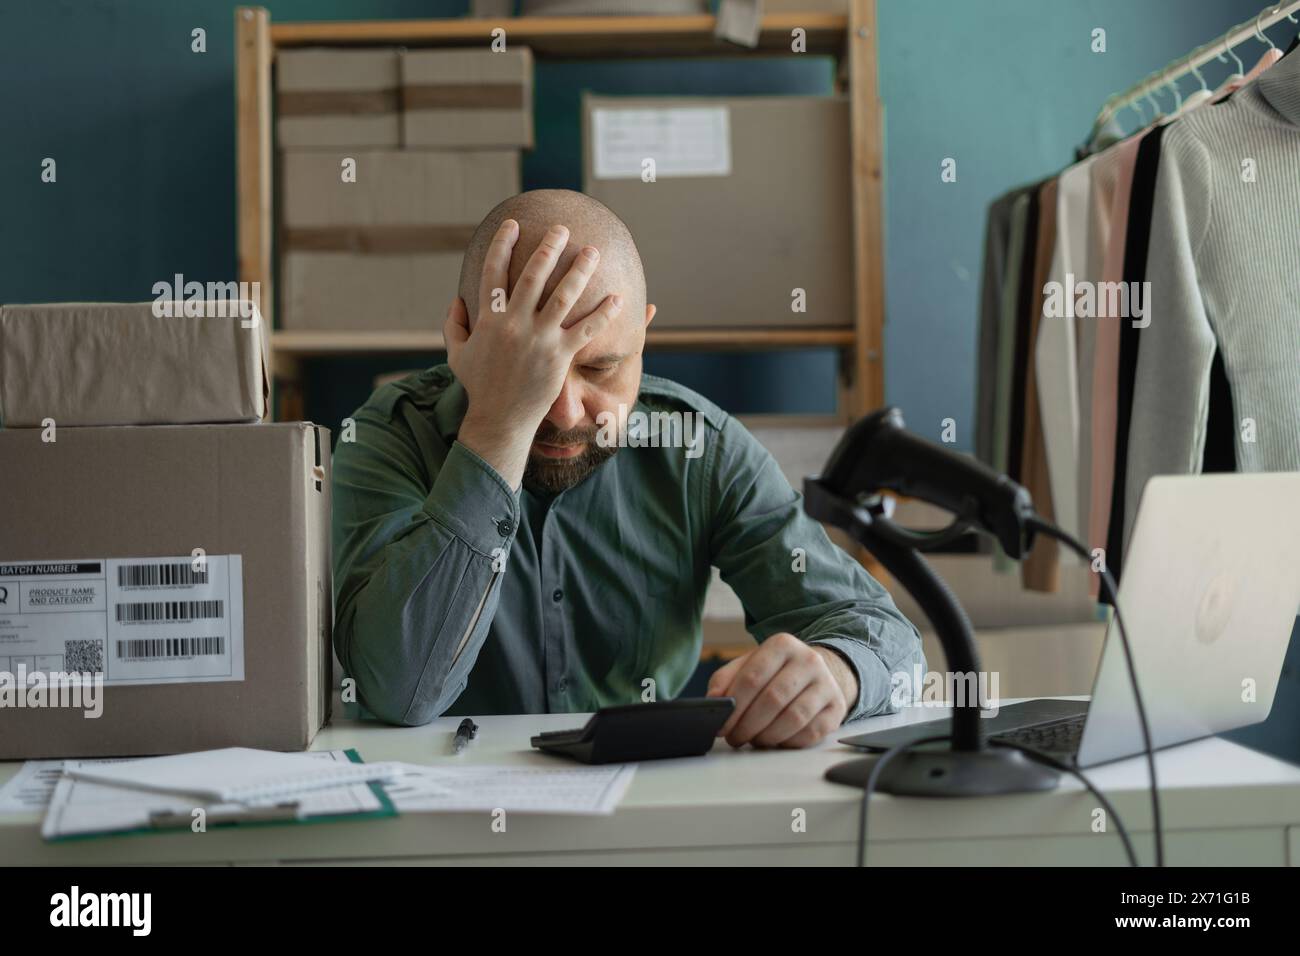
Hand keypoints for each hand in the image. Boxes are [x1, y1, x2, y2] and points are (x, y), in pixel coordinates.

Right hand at [443, 219, 622, 488]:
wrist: (500, 420)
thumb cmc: (479, 387)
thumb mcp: (457, 355)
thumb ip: (454, 325)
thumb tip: (456, 300)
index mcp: (489, 320)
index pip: (494, 273)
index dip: (503, 245)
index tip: (513, 225)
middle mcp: (514, 324)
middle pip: (533, 275)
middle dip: (548, 248)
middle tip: (561, 229)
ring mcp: (539, 339)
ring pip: (563, 296)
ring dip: (579, 270)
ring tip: (592, 252)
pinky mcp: (559, 356)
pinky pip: (585, 329)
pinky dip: (603, 313)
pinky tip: (618, 298)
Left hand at [706, 633, 856, 748]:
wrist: (815, 674)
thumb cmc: (774, 673)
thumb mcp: (748, 666)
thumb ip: (726, 680)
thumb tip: (713, 700)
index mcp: (782, 645)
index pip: (753, 677)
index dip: (734, 706)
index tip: (722, 726)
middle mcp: (808, 660)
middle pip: (772, 700)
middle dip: (748, 725)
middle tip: (735, 738)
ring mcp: (826, 684)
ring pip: (793, 718)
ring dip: (767, 736)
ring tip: (754, 740)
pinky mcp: (837, 708)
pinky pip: (810, 733)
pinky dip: (788, 742)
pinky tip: (776, 741)